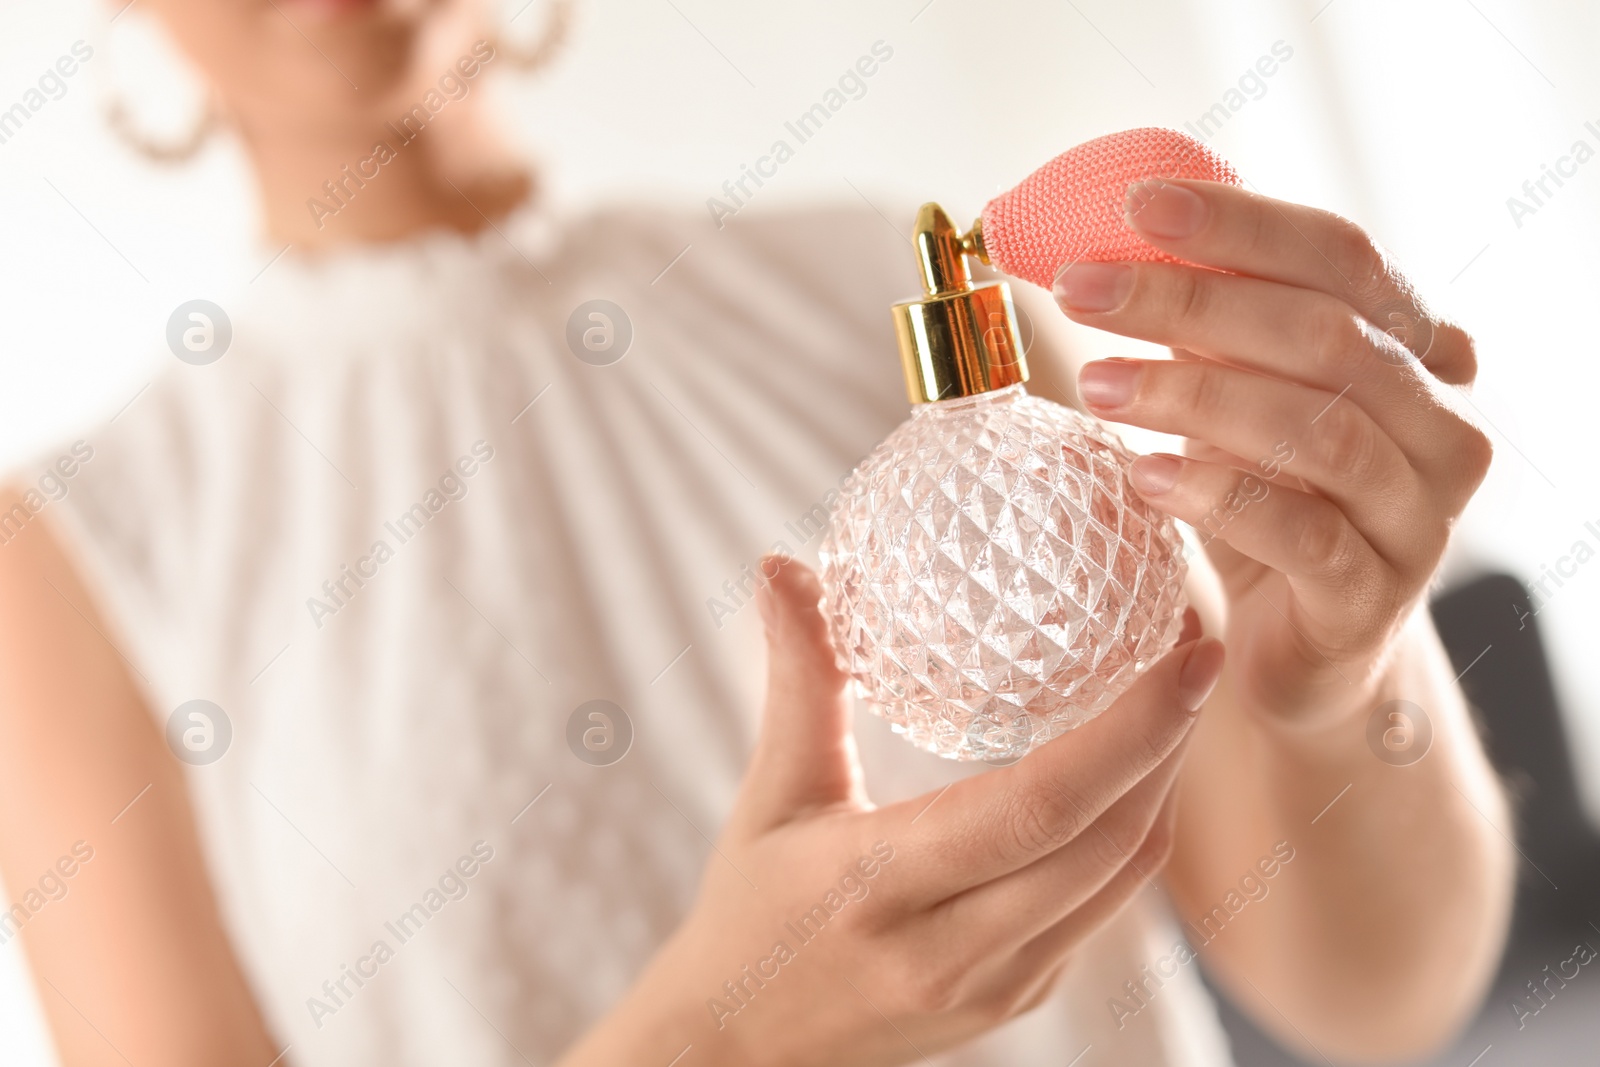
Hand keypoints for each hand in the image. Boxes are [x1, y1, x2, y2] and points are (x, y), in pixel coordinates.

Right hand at [559, 558, 1223, 1066]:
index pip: (1039, 806)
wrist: (742, 1052)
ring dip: (1167, 785)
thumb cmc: (746, 918)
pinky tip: (1136, 773)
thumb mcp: (770, 797)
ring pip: (1124, 878)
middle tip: (1199, 648)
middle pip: (1110, 843)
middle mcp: (955, 950)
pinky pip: (1105, 907)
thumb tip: (784, 567)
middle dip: (1175, 741)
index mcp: (884, 886)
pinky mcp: (1021, 999)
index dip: (1132, 729)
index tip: (1190, 652)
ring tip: (1181, 698)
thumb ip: (797, 680)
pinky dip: (1135, 833)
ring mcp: (999, 986)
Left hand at [1052, 179, 1490, 728]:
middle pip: (1323, 336)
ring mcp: (1417, 517)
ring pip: (1318, 432)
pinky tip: (1142, 477)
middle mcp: (1441, 426)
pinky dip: (1217, 496)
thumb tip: (1113, 236)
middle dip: (1191, 302)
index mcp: (1420, 351)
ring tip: (1096, 384)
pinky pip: (1302, 534)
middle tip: (1082, 289)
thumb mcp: (1244, 395)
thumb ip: (1216, 322)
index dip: (1242, 224)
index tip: (1137, 205)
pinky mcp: (1372, 598)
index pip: (1342, 258)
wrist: (1303, 645)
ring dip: (1192, 396)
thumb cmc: (1270, 499)